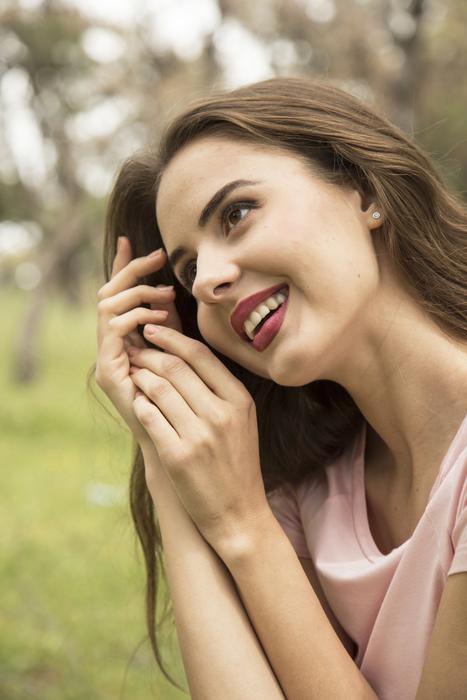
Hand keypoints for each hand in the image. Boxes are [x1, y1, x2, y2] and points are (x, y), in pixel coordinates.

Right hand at [95, 236, 181, 449]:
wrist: (177, 440)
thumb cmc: (186, 397)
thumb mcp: (179, 349)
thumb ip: (172, 322)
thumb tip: (176, 289)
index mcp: (125, 337)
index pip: (118, 293)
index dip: (123, 266)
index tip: (132, 240)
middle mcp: (110, 345)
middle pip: (107, 293)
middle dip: (131, 271)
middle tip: (157, 257)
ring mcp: (106, 357)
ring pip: (108, 306)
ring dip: (138, 293)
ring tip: (165, 295)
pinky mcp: (107, 370)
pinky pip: (114, 329)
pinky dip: (136, 315)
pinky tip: (160, 315)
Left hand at [128, 324, 271, 555]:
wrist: (239, 513)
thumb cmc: (236, 462)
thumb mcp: (241, 420)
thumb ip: (220, 388)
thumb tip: (185, 353)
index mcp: (239, 400)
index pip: (200, 355)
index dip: (171, 339)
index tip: (153, 331)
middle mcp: (221, 414)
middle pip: (176, 368)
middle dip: (149, 354)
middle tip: (135, 350)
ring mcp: (200, 435)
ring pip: (159, 389)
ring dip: (141, 377)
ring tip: (134, 373)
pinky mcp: (178, 456)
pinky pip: (150, 417)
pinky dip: (140, 405)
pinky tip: (137, 402)